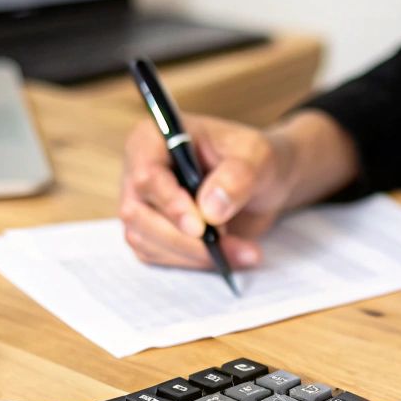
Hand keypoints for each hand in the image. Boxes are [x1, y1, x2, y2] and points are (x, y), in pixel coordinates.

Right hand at [119, 113, 293, 270]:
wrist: (262, 181)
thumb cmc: (253, 157)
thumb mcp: (257, 156)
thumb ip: (237, 176)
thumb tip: (210, 211)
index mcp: (154, 138)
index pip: (147, 175)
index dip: (170, 204)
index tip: (201, 227)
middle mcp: (138, 171)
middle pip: (138, 213)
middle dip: (183, 238)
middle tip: (227, 244)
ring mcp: (141, 205)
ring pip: (146, 240)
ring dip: (193, 255)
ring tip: (243, 252)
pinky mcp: (151, 233)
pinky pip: (159, 256)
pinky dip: (194, 262)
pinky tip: (230, 258)